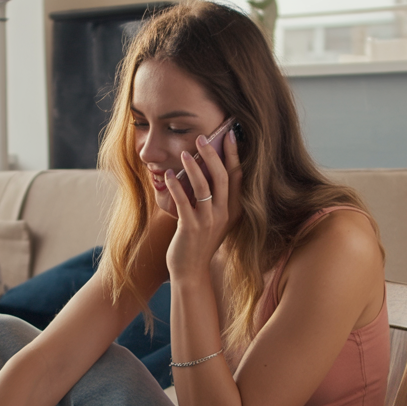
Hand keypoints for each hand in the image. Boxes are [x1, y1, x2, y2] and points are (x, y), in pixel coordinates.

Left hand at [164, 126, 241, 278]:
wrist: (190, 270)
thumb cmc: (199, 242)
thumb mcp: (213, 219)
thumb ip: (214, 198)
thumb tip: (205, 168)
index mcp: (233, 209)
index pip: (237, 176)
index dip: (234, 155)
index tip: (230, 134)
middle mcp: (224, 214)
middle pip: (223, 177)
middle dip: (212, 155)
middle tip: (202, 138)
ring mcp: (208, 221)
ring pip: (204, 187)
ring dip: (194, 167)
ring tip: (184, 153)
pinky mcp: (191, 228)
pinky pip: (184, 202)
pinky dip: (176, 186)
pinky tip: (169, 175)